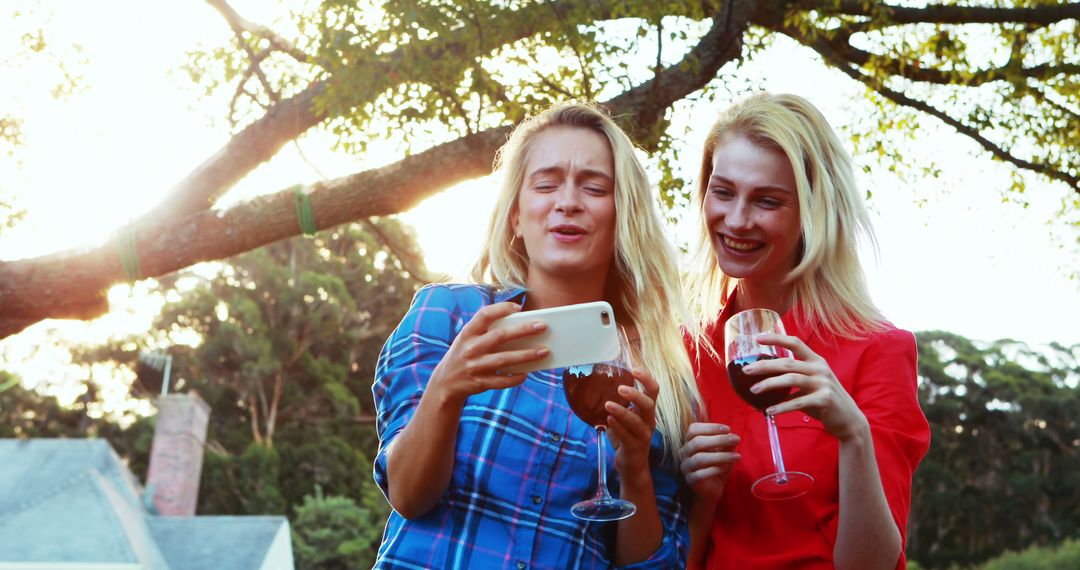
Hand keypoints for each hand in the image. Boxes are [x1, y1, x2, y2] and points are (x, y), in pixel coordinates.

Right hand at [428, 302, 548, 403]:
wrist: (445, 382)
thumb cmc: (464, 354)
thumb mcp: (467, 339)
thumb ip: (487, 331)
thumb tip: (521, 325)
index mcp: (468, 333)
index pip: (485, 315)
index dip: (502, 309)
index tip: (519, 307)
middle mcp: (470, 348)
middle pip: (500, 336)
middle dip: (523, 330)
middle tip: (542, 326)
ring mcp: (475, 366)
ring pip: (505, 359)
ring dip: (526, 355)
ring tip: (544, 351)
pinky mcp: (480, 382)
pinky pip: (502, 381)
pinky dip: (516, 378)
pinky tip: (527, 373)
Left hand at [605, 367, 658, 476]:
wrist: (632, 466)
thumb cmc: (626, 437)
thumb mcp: (624, 417)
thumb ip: (617, 402)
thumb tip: (598, 383)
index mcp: (647, 411)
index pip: (653, 390)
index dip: (646, 378)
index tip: (633, 369)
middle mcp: (648, 421)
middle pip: (649, 404)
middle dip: (636, 395)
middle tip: (620, 388)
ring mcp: (643, 436)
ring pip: (637, 422)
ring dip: (623, 412)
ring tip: (608, 405)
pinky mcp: (635, 448)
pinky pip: (627, 437)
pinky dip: (618, 427)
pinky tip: (608, 421)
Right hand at [680, 422, 739, 500]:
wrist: (712, 489)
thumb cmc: (717, 466)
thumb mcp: (724, 453)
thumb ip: (726, 444)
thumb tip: (731, 436)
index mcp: (690, 442)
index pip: (694, 429)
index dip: (710, 427)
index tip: (728, 429)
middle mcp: (684, 453)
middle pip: (697, 442)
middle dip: (719, 439)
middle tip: (736, 439)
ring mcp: (686, 467)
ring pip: (700, 458)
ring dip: (720, 456)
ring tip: (737, 456)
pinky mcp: (691, 480)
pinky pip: (700, 474)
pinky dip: (714, 470)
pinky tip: (725, 467)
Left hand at [746, 333, 868, 440]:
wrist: (848, 420)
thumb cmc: (823, 401)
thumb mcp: (809, 386)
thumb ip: (790, 383)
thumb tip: (759, 388)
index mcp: (816, 361)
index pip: (795, 343)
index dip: (776, 339)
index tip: (757, 338)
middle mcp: (820, 369)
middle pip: (788, 362)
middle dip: (765, 365)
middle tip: (746, 370)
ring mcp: (824, 383)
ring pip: (791, 379)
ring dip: (769, 385)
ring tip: (753, 390)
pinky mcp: (825, 399)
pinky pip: (798, 402)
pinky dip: (782, 406)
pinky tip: (769, 411)